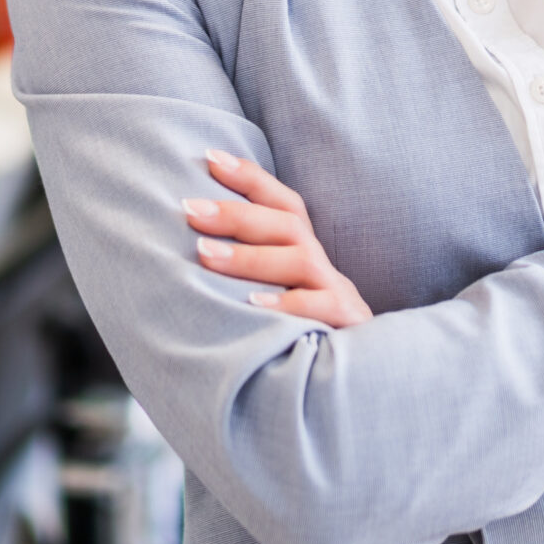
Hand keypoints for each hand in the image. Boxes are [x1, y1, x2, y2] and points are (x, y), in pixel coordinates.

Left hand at [184, 149, 372, 327]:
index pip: (284, 204)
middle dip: (237, 214)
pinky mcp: (347, 325)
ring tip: (205, 255)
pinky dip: (288, 304)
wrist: (356, 385)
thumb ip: (243, 274)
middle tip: (190, 210)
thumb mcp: (272, 299)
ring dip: (250, 256)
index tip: (210, 158)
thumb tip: (186, 250)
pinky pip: (321, 308)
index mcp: (304, 254)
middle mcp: (322, 268)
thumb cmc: (296, 336)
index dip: (251, 178)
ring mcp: (338, 295)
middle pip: (289, 225)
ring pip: (302, 262)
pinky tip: (253, 304)